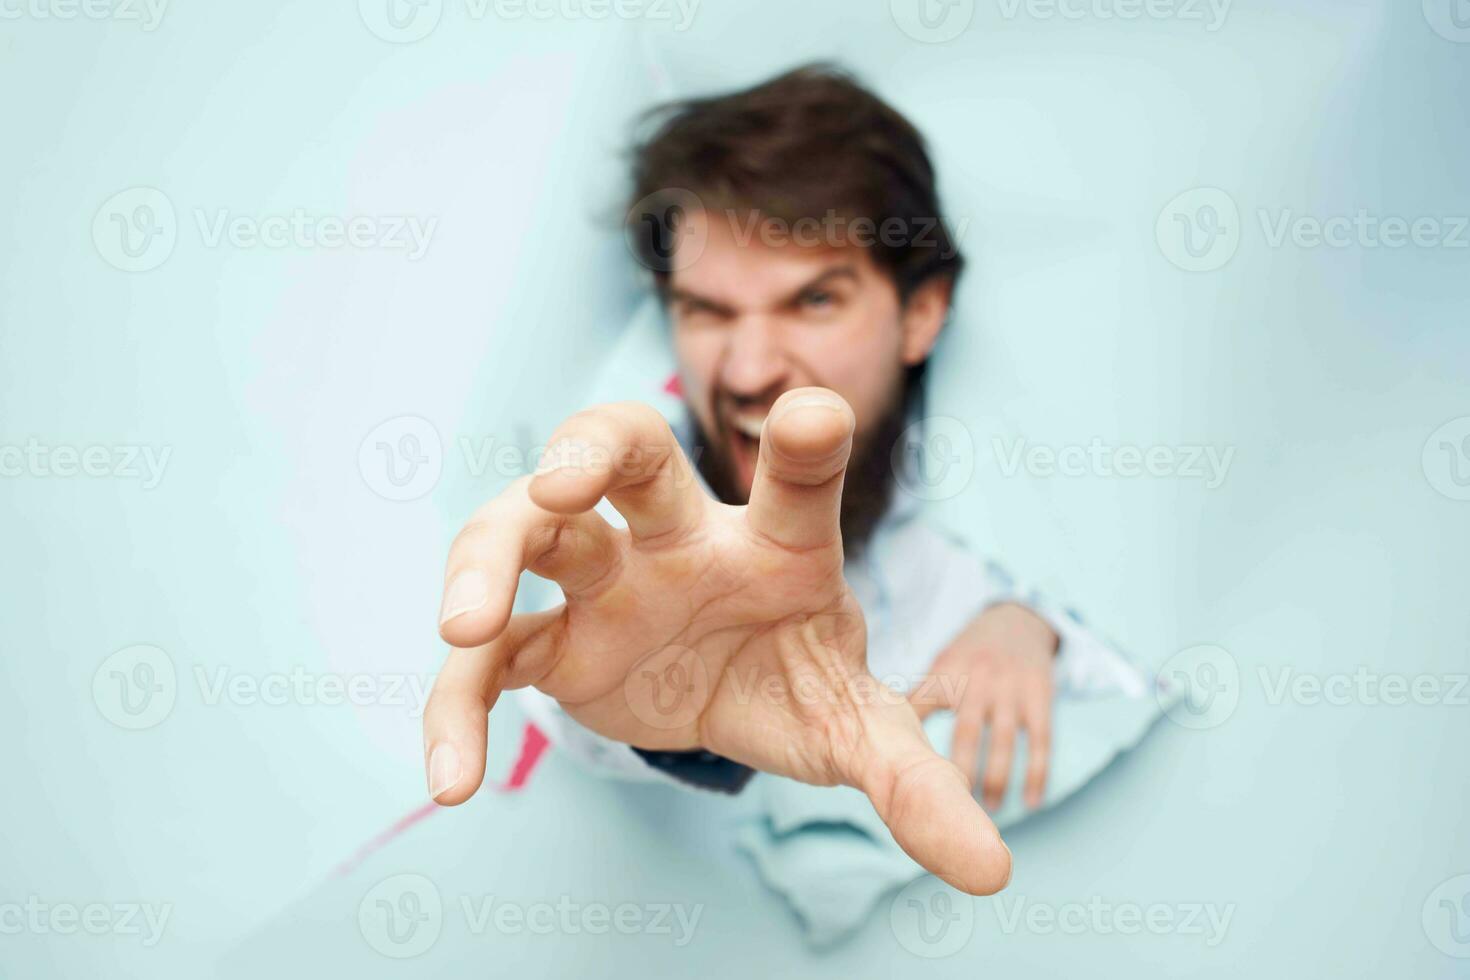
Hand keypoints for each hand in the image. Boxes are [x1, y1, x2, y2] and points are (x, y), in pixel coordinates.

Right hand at [423, 388, 1010, 894]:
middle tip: (561, 481)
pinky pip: (488, 660)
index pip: (799, 482)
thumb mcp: (854, 727)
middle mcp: (680, 538)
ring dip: (488, 563)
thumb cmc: (795, 676)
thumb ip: (911, 783)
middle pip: (628, 451)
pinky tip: (453, 782)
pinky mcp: (553, 645)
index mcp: (777, 544)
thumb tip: (994, 873)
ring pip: (528, 532)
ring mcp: (606, 581)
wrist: (724, 698)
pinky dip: (457, 708)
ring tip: (461, 628)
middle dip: (589, 449)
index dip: (808, 447)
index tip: (817, 417)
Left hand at [911, 603, 1056, 810]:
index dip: (909, 740)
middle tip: (948, 807)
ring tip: (987, 812)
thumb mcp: (941, 664)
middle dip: (957, 771)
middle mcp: (978, 679)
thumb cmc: (969, 653)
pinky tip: (1032, 802)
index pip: (922, 708)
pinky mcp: (1040, 697)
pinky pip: (1040, 741)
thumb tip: (879, 733)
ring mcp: (1011, 689)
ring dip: (995, 780)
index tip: (900, 777)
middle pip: (965, 732)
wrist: (1017, 620)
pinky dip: (1036, 773)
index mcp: (946, 671)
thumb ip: (919, 698)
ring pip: (1002, 741)